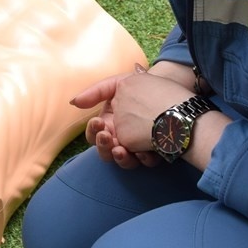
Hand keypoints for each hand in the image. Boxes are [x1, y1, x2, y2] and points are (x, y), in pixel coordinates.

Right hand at [73, 67, 192, 167]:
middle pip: (104, 150)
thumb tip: (73, 102)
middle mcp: (121, 137)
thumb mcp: (121, 84)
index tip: (98, 124)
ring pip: (122, 160)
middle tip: (108, 137)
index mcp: (110, 122)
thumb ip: (95, 92)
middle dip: (103, 146)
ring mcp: (137, 147)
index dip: (92, 131)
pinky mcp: (154, 154)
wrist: (174, 92)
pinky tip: (146, 152)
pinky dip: (144, 158)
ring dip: (119, 157)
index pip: (94, 133)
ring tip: (122, 150)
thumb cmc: (146, 88)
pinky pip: (145, 163)